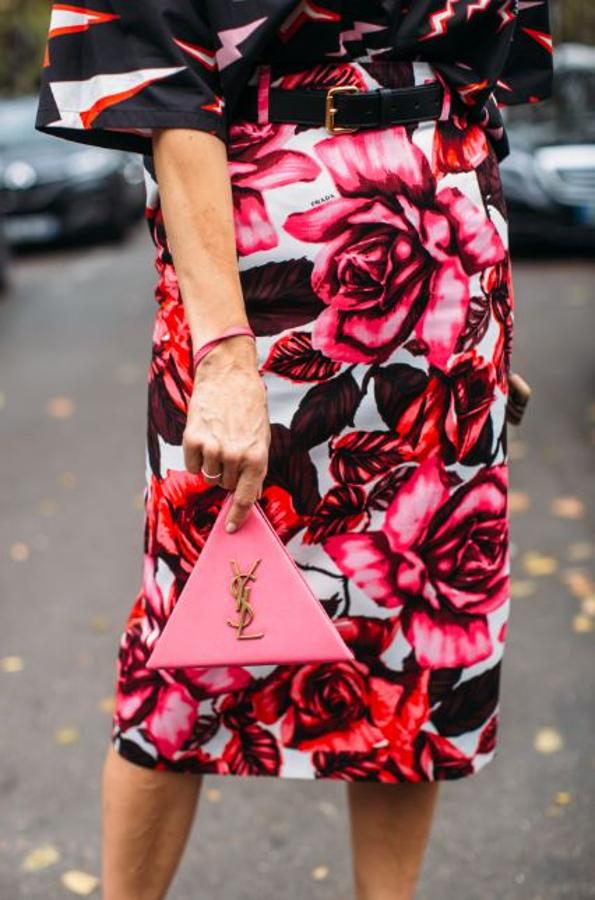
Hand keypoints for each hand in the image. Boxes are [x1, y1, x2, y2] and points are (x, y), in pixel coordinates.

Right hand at [183, 335, 270, 531]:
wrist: (228, 374)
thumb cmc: (248, 405)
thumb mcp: (262, 437)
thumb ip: (256, 467)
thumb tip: (252, 494)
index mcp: (257, 457)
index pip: (246, 497)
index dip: (237, 516)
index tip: (230, 528)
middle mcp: (235, 456)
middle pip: (224, 486)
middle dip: (227, 474)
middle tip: (229, 450)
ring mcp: (213, 448)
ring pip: (207, 477)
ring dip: (211, 466)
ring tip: (218, 441)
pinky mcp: (192, 439)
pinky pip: (191, 465)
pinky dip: (196, 457)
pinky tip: (205, 437)